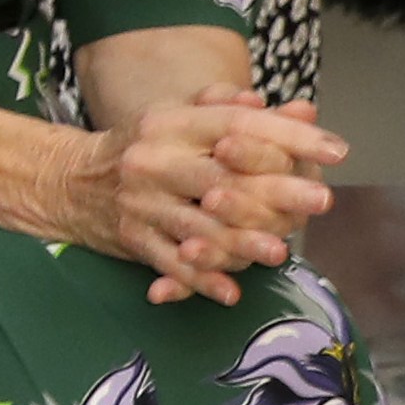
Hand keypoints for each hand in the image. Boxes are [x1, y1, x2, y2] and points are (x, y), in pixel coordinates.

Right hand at [52, 97, 347, 304]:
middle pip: (220, 177)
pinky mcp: (129, 238)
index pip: (237, 126)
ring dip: (241, 242)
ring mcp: (138, 202)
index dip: (287, 138)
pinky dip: (199, 281)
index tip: (335, 150)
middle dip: (275, 192)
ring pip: (196, 227)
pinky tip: (230, 291)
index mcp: (170, 124)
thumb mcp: (184, 120)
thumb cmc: (143, 147)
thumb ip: (242, 115)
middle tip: (320, 201)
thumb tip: (303, 113)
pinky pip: (167, 263)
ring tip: (280, 251)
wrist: (68, 180)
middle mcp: (152, 160)